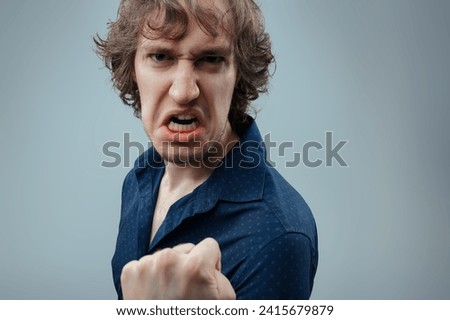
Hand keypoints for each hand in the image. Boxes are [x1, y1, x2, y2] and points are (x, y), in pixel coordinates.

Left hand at [120, 238, 235, 299]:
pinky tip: (153, 293)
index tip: (205, 280)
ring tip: (168, 294)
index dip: (211, 263)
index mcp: (195, 266)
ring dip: (169, 270)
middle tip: (185, 290)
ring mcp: (147, 265)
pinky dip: (150, 276)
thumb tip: (211, 265)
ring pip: (166, 256)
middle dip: (188, 265)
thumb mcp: (220, 302)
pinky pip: (146, 264)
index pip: (209, 245)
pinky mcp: (130, 272)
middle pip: (186, 248)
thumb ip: (221, 277)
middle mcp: (169, 260)